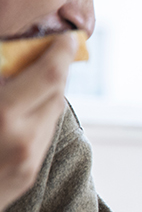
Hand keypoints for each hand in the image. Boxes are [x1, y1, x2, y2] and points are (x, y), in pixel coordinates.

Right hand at [0, 33, 75, 211]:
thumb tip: (5, 54)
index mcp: (2, 115)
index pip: (49, 75)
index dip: (60, 51)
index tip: (66, 35)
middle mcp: (21, 140)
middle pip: (57, 92)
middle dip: (57, 66)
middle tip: (54, 46)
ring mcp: (27, 161)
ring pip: (54, 113)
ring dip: (50, 90)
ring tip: (37, 72)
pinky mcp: (28, 175)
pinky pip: (43, 134)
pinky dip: (39, 113)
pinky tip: (24, 103)